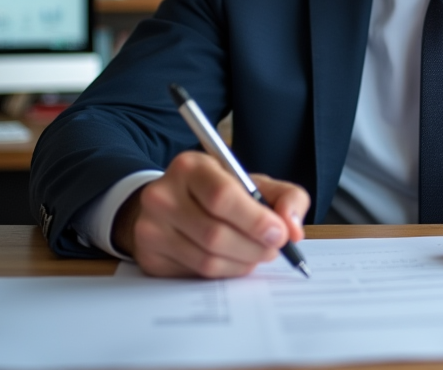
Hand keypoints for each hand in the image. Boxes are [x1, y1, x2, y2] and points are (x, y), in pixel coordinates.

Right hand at [113, 151, 309, 277]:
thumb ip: (286, 197)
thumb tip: (293, 229)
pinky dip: (224, 273)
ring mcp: (151, 228)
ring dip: (242, 263)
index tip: (279, 234)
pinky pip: (196, 275)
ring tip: (255, 254)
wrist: (172, 206)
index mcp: (190, 167)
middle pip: (215, 233)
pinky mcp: (150, 257)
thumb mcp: (253, 184)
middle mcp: (162, 195)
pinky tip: (232, 261)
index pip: (222, 196)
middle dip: (254, 247)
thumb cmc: (220, 193)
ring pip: (207, 260)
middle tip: (273, 250)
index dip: (255, 220)